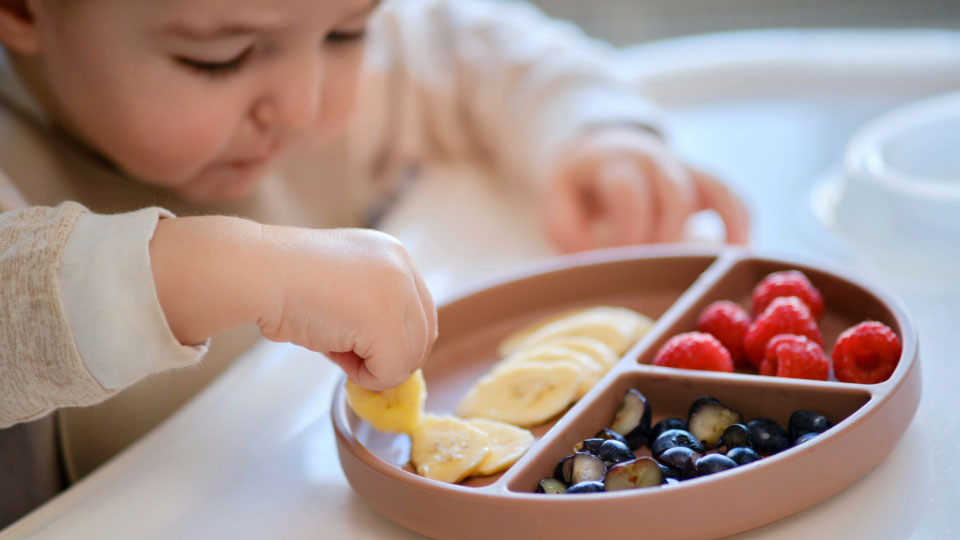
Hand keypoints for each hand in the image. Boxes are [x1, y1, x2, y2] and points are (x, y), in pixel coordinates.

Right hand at [257, 227, 436, 389]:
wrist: (257, 273)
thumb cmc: (285, 283)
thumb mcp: (342, 289)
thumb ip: (370, 311)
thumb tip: (388, 358)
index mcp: (393, 254)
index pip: (419, 312)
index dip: (395, 340)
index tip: (363, 348)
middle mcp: (402, 267)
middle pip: (422, 335)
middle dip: (389, 357)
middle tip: (350, 358)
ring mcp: (398, 292)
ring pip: (410, 357)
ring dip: (376, 368)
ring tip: (338, 351)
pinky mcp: (385, 321)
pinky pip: (392, 371)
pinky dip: (367, 378)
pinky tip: (337, 356)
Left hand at [540, 127, 748, 251]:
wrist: (600, 145)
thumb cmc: (580, 185)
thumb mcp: (559, 198)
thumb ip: (567, 227)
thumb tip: (592, 260)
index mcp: (614, 162)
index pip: (629, 192)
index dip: (629, 229)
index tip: (624, 262)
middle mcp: (654, 159)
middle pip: (674, 192)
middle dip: (670, 236)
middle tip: (662, 273)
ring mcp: (682, 167)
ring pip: (713, 188)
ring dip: (720, 227)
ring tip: (724, 266)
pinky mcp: (701, 180)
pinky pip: (730, 194)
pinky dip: (741, 221)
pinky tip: (742, 255)